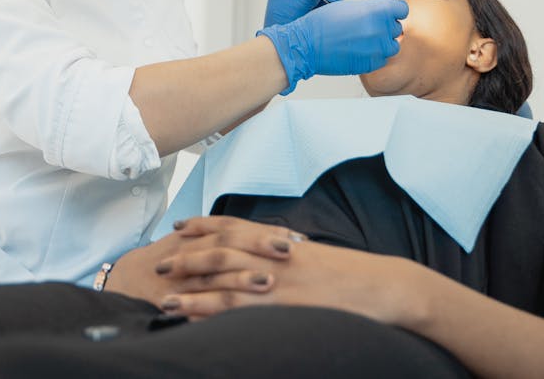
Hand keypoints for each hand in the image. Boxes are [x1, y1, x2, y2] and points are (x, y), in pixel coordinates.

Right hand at [104, 216, 299, 305]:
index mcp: (199, 238)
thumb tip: (268, 236)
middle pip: (227, 246)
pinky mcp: (169, 301)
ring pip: (212, 276)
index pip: (234, 229)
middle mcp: (190, 253)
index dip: (262, 232)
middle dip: (257, 247)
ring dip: (240, 278)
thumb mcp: (192, 242)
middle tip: (288, 250)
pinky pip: (192, 306)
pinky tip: (234, 316)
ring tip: (268, 281)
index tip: (292, 236)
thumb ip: (223, 238)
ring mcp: (180, 278)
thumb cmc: (167, 261)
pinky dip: (211, 309)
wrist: (128, 279)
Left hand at [155, 220, 423, 323]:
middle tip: (159, 260)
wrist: (384, 287)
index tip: (180, 226)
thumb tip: (273, 257)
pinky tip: (194, 319)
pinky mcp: (282, 305)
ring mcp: (276, 280)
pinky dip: (213, 312)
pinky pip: (240, 308)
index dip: (204, 225)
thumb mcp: (316, 258)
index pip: (235, 227)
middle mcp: (273, 256)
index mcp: (281, 242)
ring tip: (163, 296)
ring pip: (222, 280)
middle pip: (219, 250)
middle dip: (186, 255)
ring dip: (190, 288)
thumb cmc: (355, 277)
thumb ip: (288, 256)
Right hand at [258, 0, 407, 93]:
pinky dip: (374, 54)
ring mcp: (376, 49)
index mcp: (375, 12)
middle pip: (396, 27)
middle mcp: (379, 30)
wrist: (305, 46)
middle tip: (367, 26)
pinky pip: (382, 58)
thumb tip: (387, 4)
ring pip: (392, 45)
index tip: (388, 11)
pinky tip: (358, 49)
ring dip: (382, 42)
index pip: (401, 9)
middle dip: (385, 25)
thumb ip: (371, 7)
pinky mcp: (370, 64)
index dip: (395, 9)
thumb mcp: (347, 6)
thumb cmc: (322, 23)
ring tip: (363, 39)